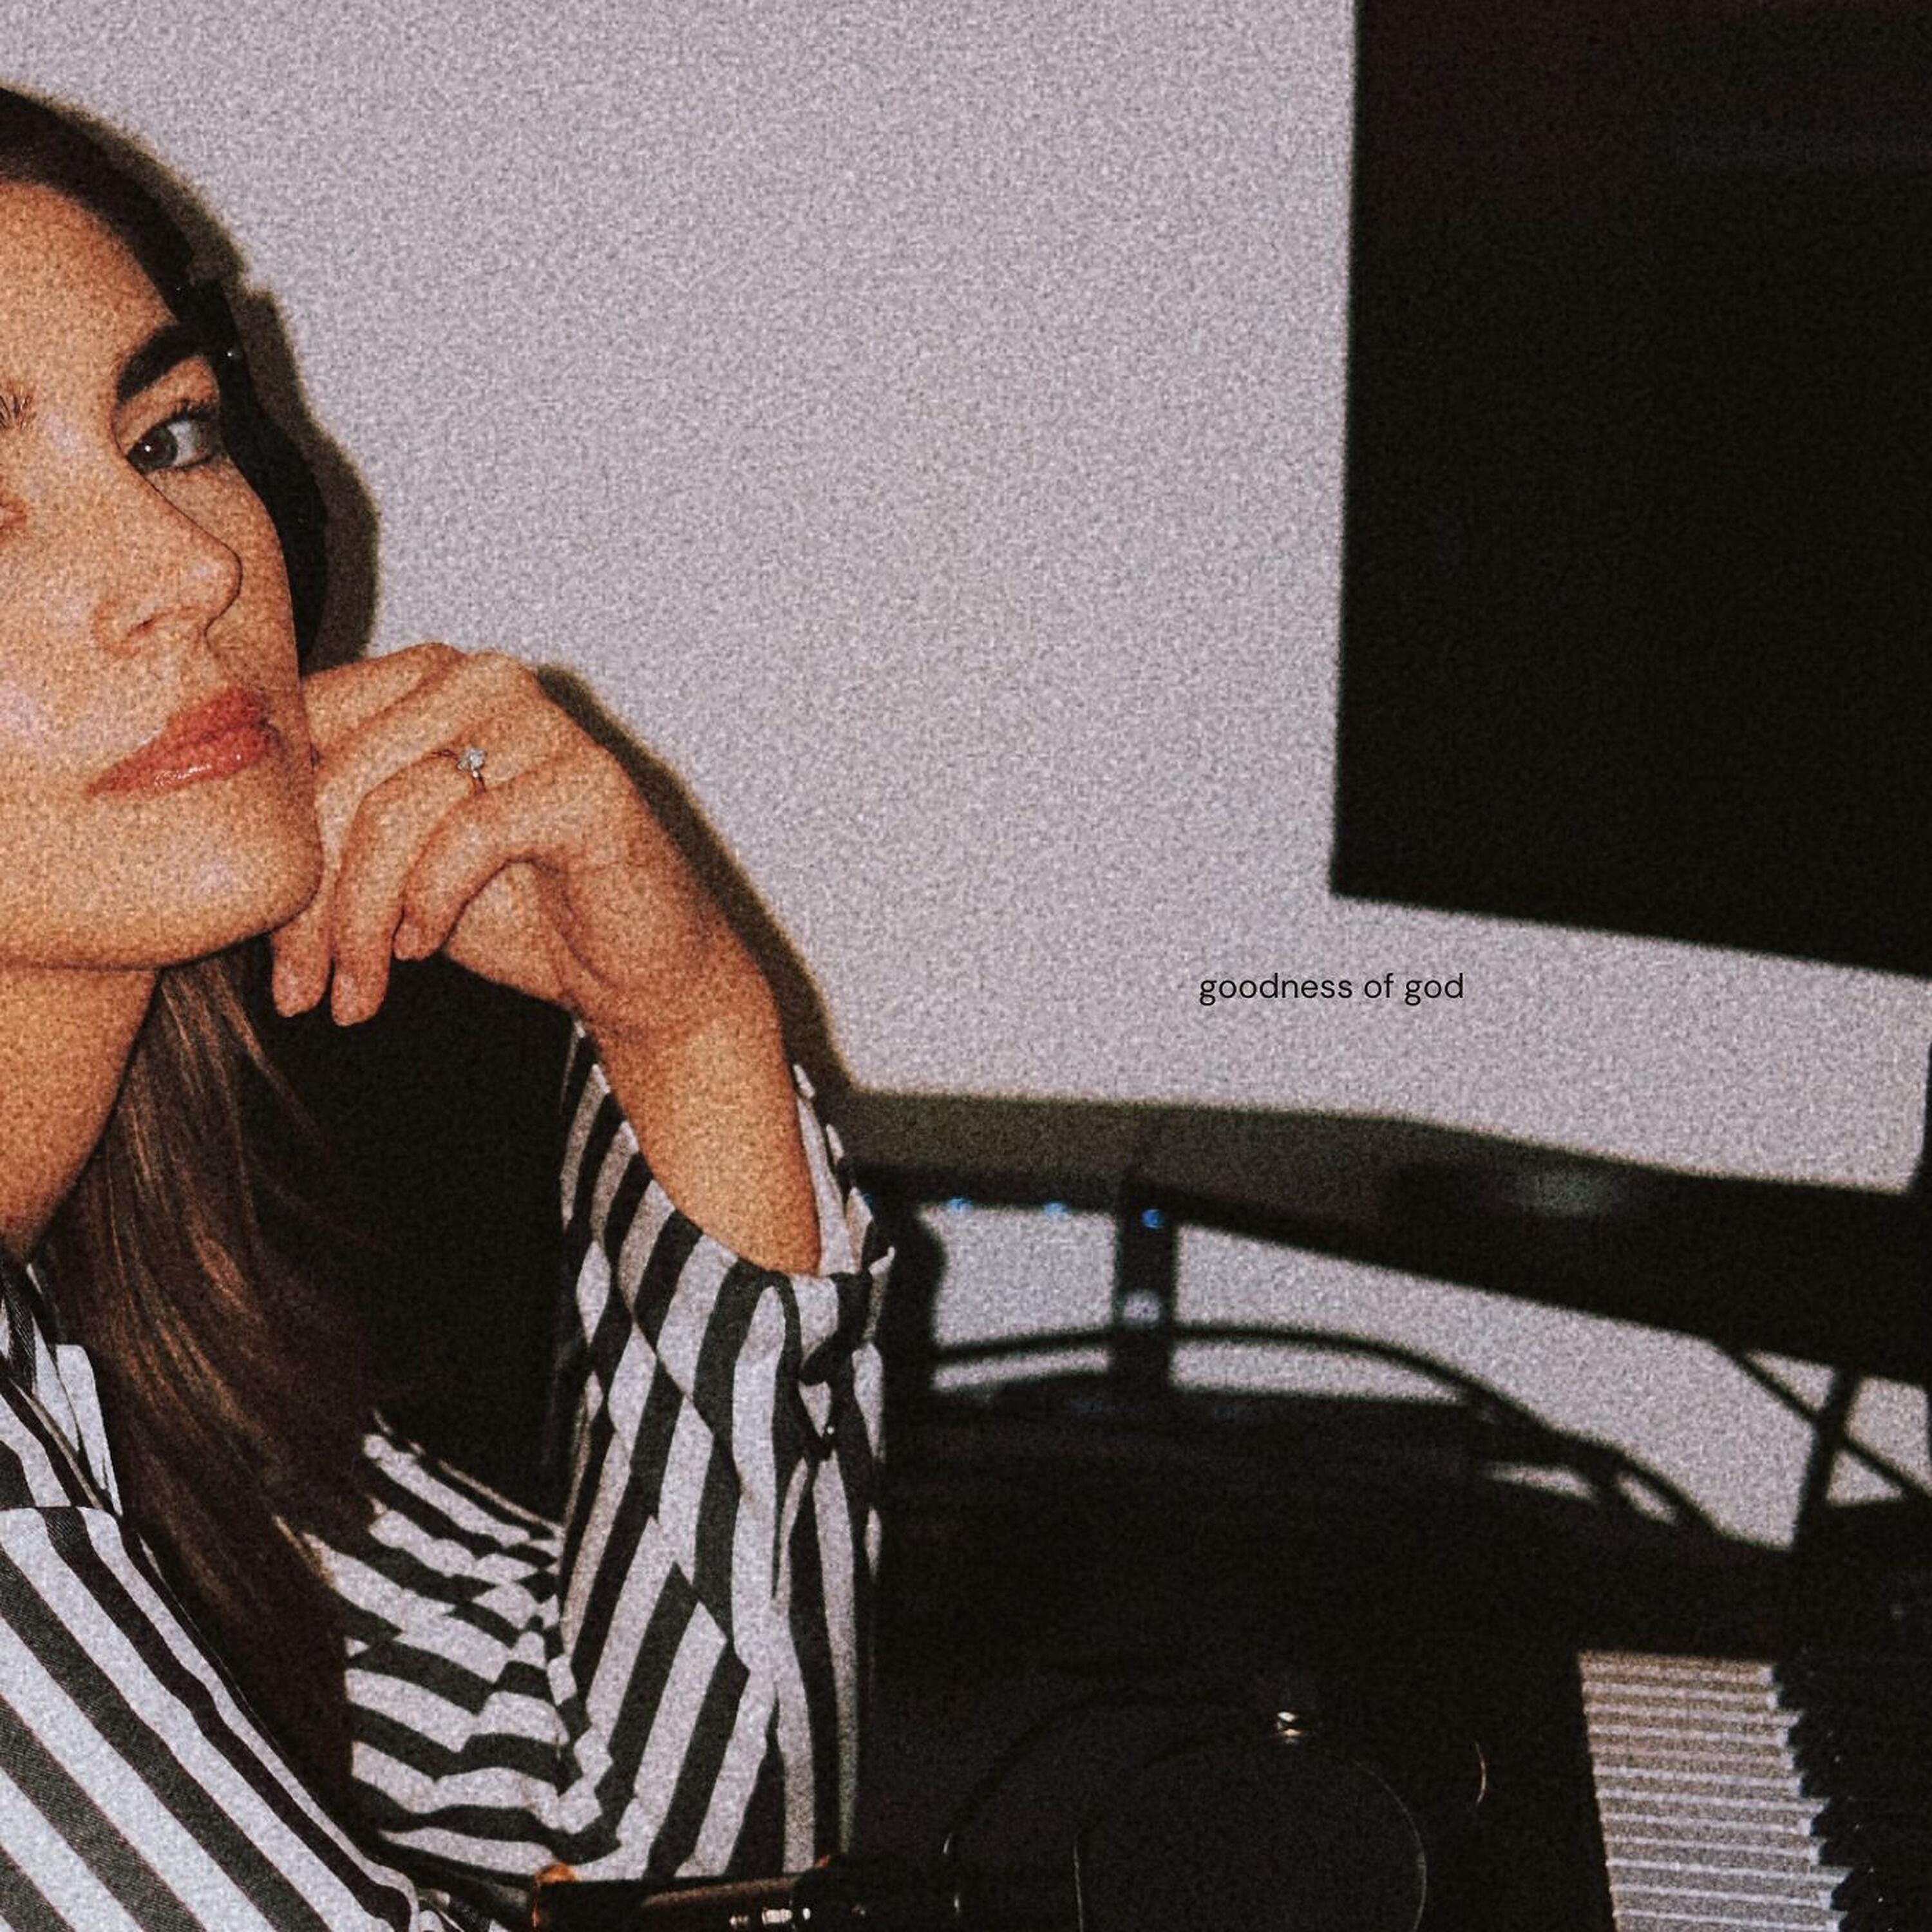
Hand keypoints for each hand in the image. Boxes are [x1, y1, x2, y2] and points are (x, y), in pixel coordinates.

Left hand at [270, 643, 742, 1042]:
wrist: (639, 967)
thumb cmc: (519, 910)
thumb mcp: (394, 866)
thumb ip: (328, 829)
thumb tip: (214, 860)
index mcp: (422, 680)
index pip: (305, 737)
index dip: (275, 851)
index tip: (273, 953)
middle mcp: (478, 678)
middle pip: (341, 776)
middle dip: (310, 904)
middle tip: (304, 991)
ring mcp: (538, 721)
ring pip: (395, 807)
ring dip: (363, 920)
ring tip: (363, 990)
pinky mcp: (585, 780)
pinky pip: (469, 832)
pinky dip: (433, 900)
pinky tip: (429, 947)